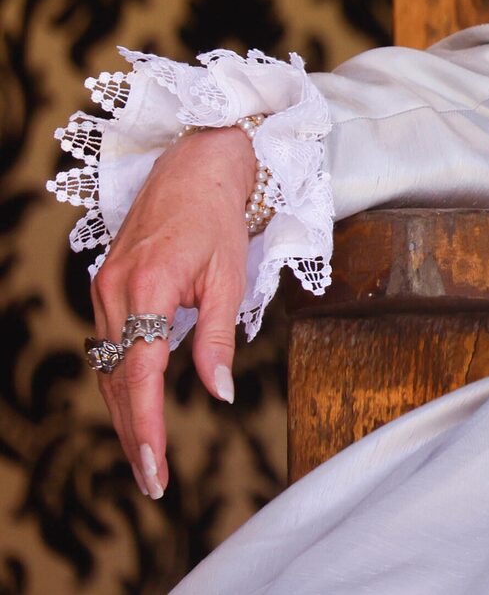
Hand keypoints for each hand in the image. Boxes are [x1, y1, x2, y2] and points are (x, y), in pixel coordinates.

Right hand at [89, 125, 255, 497]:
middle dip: (134, 433)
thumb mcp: (228, 276)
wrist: (195, 163)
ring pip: (109, 368)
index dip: (146, 427)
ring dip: (126, 412)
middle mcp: (114, 292)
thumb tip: (219, 393)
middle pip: (119, 381)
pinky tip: (137, 405)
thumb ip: (217, 338)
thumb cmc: (219, 215)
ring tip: (147, 456)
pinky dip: (122, 380)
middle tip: (153, 480)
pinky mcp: (105, 285)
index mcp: (147, 288)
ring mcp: (103, 289)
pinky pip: (109, 345)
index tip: (154, 468)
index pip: (141, 376)